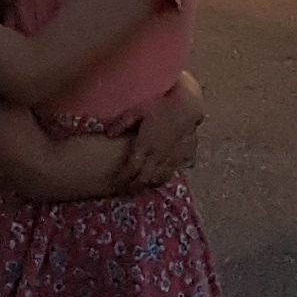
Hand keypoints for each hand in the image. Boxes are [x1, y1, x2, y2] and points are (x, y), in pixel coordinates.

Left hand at [120, 69, 205, 189]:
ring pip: (158, 178)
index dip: (122, 179)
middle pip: (144, 178)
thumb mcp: (137, 110)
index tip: (115, 184)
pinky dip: (165, 177)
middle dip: (134, 187)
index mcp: (144, 145)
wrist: (187, 104)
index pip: (131, 169)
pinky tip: (160, 178)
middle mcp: (157, 155)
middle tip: (125, 192)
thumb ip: (123, 123)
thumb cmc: (161, 104)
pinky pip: (173, 171)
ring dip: (148, 185)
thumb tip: (109, 134)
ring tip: (141, 188)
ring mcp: (171, 157)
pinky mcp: (183, 155)